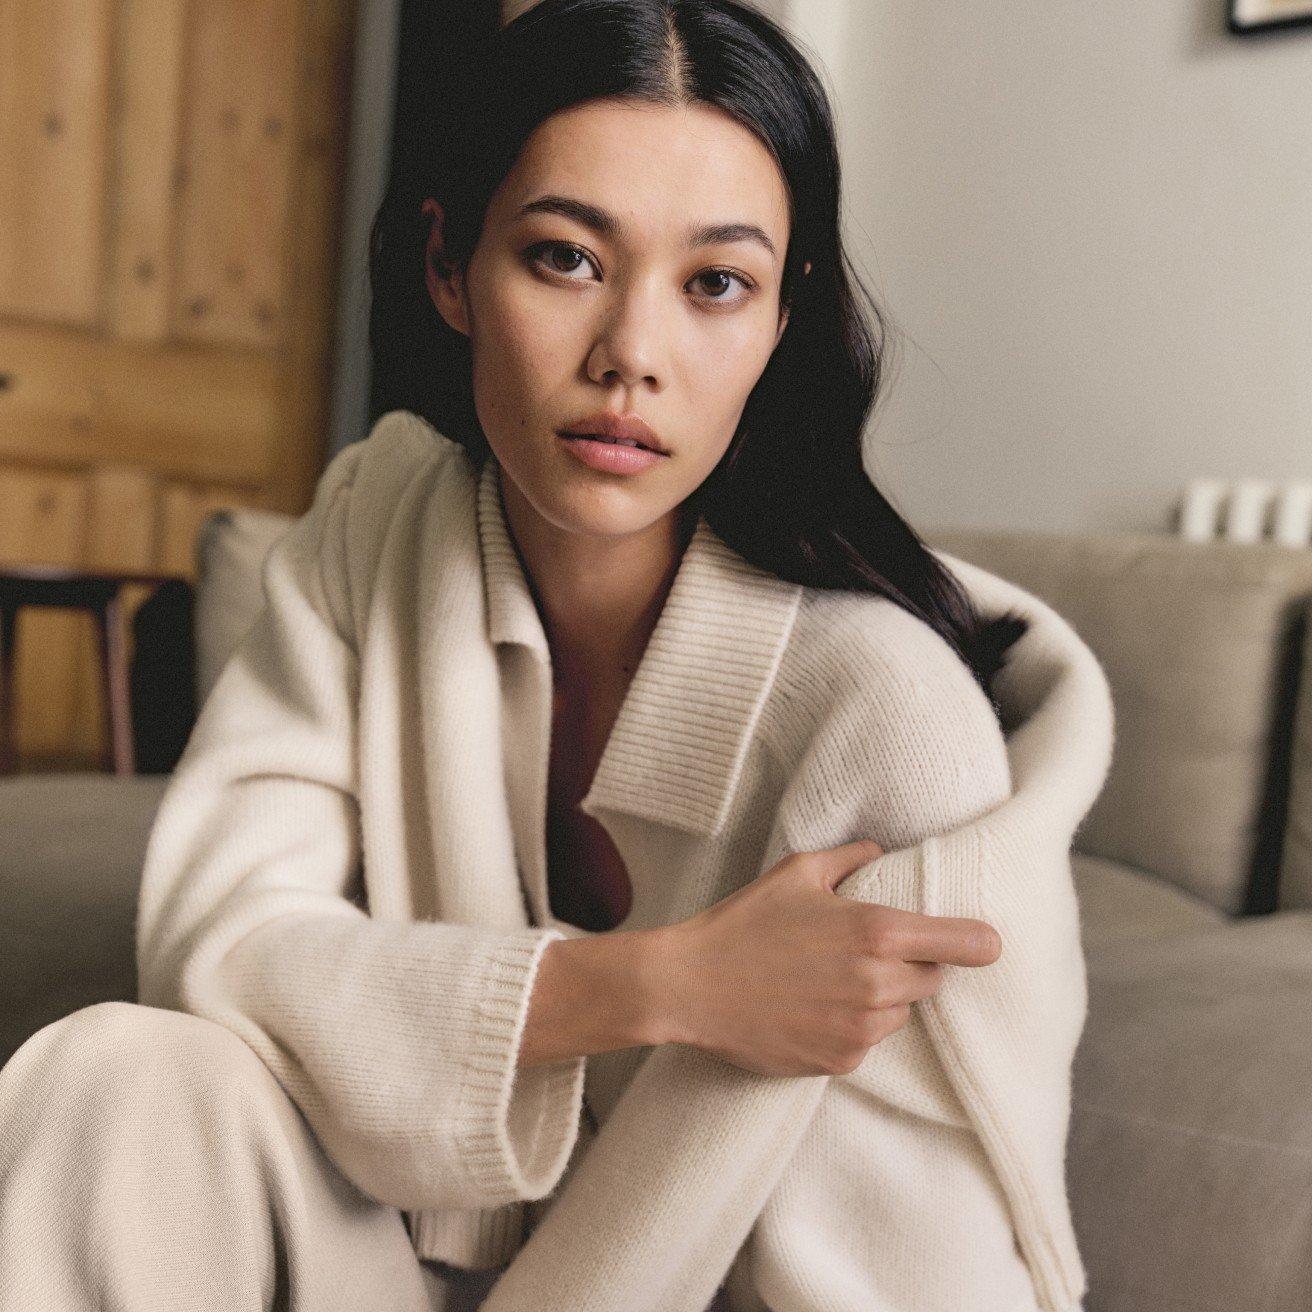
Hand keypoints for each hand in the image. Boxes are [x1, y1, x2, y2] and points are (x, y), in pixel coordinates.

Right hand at [649, 839, 1003, 1076]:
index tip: (986, 943)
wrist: (691, 986)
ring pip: (902, 1014)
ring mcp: (861, 1029)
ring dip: (884, 999)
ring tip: (832, 980)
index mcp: (876, 932)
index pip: (964, 944)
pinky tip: (813, 1008)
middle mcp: (879, 984)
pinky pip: (869, 1042)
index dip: (980, 942)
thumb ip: (851, 856)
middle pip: (932, 979)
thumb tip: (881, 850)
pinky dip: (853, 1026)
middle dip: (911, 965)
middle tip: (865, 951)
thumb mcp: (797, 872)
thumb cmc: (743, 923)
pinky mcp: (841, 1061)